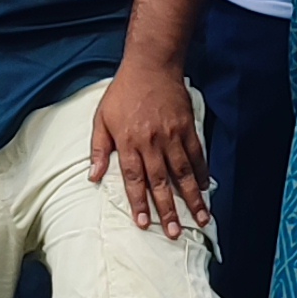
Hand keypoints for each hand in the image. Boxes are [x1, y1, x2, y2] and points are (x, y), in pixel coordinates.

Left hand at [87, 72, 212, 238]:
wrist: (151, 65)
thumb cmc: (123, 92)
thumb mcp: (102, 118)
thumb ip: (98, 149)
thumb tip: (92, 176)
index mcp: (128, 142)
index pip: (134, 179)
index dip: (139, 202)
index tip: (143, 223)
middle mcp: (151, 142)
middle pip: (160, 182)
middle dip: (168, 210)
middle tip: (174, 232)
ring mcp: (172, 136)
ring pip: (182, 173)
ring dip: (191, 198)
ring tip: (201, 218)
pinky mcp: (187, 127)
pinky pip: (196, 155)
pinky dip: (201, 173)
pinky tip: (204, 189)